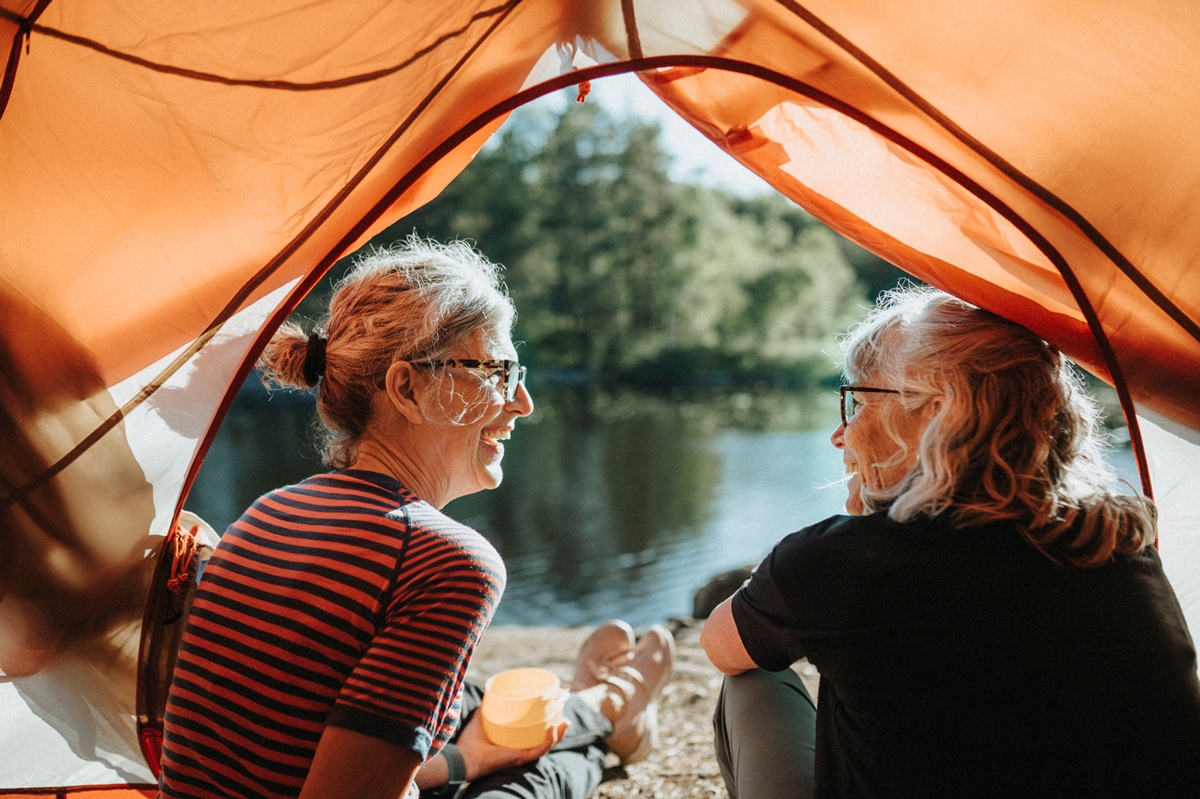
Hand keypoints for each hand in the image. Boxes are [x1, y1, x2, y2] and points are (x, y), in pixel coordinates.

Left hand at [454, 711, 570, 779]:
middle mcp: (521, 751)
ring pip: (547, 746)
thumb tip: (490, 694)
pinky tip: (553, 728)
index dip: (548, 728)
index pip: (536, 737)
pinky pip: (540, 750)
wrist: (464, 755)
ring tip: (565, 722)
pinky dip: (549, 740)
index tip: (556, 714)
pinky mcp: (520, 758)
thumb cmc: (470, 741)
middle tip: (566, 719)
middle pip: (546, 742)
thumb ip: (487, 706)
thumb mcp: (482, 717)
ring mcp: (522, 755)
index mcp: (515, 744)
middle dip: (559, 731)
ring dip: (559, 735)